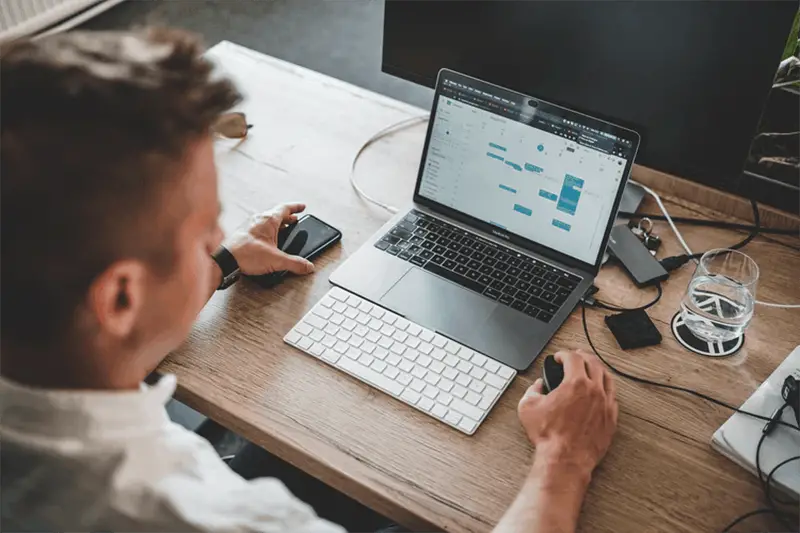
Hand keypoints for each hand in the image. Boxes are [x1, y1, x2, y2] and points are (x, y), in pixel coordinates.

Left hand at [225, 203, 314, 275]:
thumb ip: (294, 263)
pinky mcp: (243, 233)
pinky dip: (266, 230)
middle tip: (294, 219)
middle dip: (287, 217)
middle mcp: (258, 219)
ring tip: (283, 229)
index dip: (295, 207)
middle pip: (276, 214)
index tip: (302, 207)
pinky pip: (258, 227)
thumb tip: (307, 266)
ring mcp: (249, 226)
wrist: (225, 260)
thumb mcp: (276, 260)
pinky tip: (267, 239)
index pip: (285, 208)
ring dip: (277, 223)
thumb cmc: (246, 254)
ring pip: (266, 220)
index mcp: (268, 220)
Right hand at [518, 349, 617, 482]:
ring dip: (597, 369)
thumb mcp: (527, 407)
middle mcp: (594, 391)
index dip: (564, 354)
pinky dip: (605, 388)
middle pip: (593, 363)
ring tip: (591, 369)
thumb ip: (532, 391)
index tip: (559, 357)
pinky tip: (600, 390)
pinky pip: (612, 396)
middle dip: (582, 356)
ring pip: (607, 378)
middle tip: (575, 356)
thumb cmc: (550, 436)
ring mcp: (605, 404)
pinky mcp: (611, 419)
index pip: (573, 358)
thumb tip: (537, 386)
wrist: (565, 459)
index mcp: (575, 384)